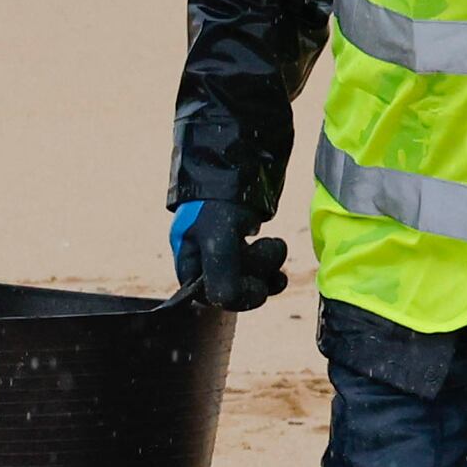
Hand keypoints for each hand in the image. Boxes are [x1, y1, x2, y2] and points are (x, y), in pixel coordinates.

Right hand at [169, 197, 289, 312]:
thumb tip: (226, 303)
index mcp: (188, 261)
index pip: (209, 296)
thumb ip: (221, 273)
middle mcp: (204, 260)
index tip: (255, 283)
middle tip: (267, 250)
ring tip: (276, 244)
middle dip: (256, 276)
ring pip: (250, 278)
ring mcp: (224, 252)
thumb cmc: (219, 200)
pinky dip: (272, 261)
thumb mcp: (217, 237)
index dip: (235, 295)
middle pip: (232, 288)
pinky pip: (259, 267)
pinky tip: (277, 247)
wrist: (239, 163)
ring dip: (268, 267)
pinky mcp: (242, 243)